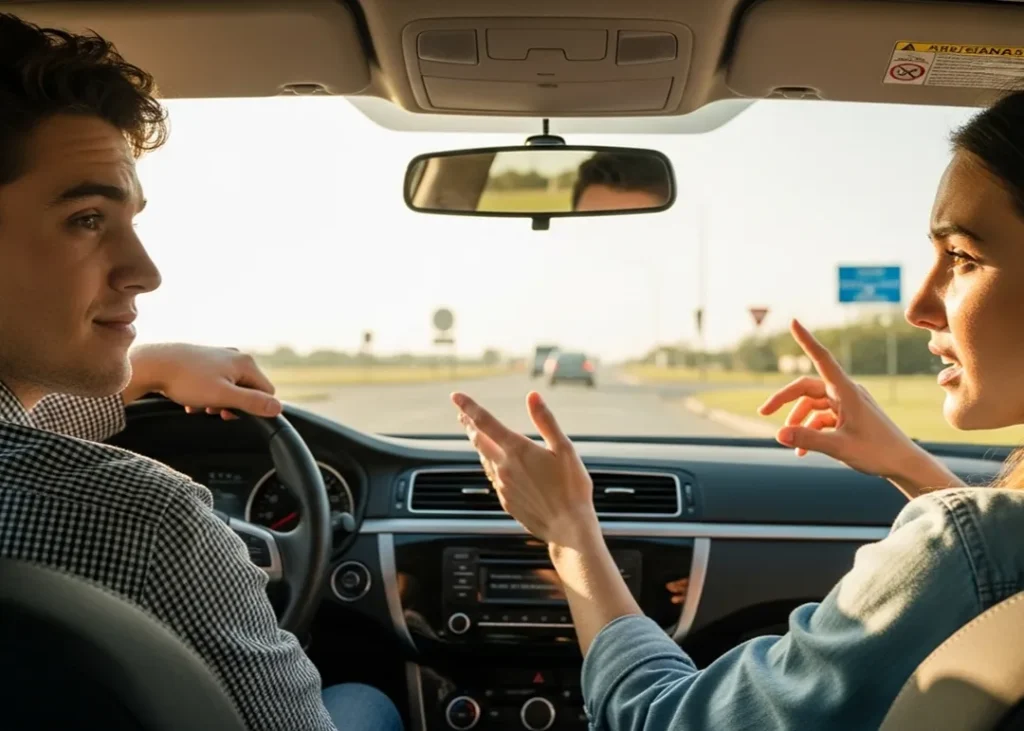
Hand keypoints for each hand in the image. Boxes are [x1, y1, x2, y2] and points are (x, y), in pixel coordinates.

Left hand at [126, 344, 281, 419]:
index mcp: (245, 363)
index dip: (252, 408)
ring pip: (229, 388)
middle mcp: (236, 356)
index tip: (230, 413)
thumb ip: (253, 403)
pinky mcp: (205, 360)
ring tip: (199, 404)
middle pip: (247, 390)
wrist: (153, 364)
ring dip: (216, 401)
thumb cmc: (186, 380)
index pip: (267, 392)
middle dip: (231, 405)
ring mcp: (220, 356)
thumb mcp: (223, 396)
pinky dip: (205, 394)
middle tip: (213, 410)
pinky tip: (191, 398)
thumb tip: (278, 408)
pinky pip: (215, 383)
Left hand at [450, 391, 598, 546]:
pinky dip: (491, 465)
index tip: (455, 396)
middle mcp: (504, 467)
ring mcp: (502, 485)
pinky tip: (496, 466)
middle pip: (479, 440)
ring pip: (484, 459)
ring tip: (477, 436)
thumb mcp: (565, 449)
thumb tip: (532, 396)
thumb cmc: (572, 488)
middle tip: (462, 415)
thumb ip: (545, 421)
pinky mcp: (505, 500)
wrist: (568, 528)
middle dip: (469, 425)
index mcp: (517, 450)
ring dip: (479, 445)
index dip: (468, 407)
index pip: (485, 422)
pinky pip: (493, 477)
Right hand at [759, 320, 960, 497]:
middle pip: (807, 387)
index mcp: (847, 391)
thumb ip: (807, 438)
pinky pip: (822, 417)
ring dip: (798, 420)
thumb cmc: (878, 453)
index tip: (793, 321)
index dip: (806, 340)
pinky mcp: (849, 416)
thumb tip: (778, 434)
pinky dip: (810, 430)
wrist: (904, 464)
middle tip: (763, 412)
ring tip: (792, 443)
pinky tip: (803, 450)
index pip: (822, 358)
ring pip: (812, 404)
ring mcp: (847, 404)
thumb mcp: (839, 447)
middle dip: (784, 399)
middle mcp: (846, 393)